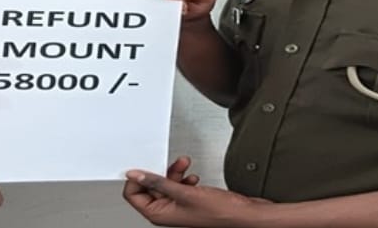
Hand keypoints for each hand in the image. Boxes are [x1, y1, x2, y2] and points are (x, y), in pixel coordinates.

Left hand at [124, 159, 267, 227]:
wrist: (244, 214)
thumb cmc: (220, 212)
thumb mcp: (184, 192)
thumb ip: (158, 182)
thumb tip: (135, 175)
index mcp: (159, 215)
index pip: (133, 195)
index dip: (136, 179)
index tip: (141, 165)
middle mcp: (166, 212)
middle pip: (149, 188)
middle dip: (159, 172)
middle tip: (168, 163)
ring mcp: (178, 207)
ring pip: (165, 184)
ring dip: (173, 172)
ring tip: (183, 164)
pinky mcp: (189, 201)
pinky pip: (178, 185)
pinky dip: (183, 177)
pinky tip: (192, 175)